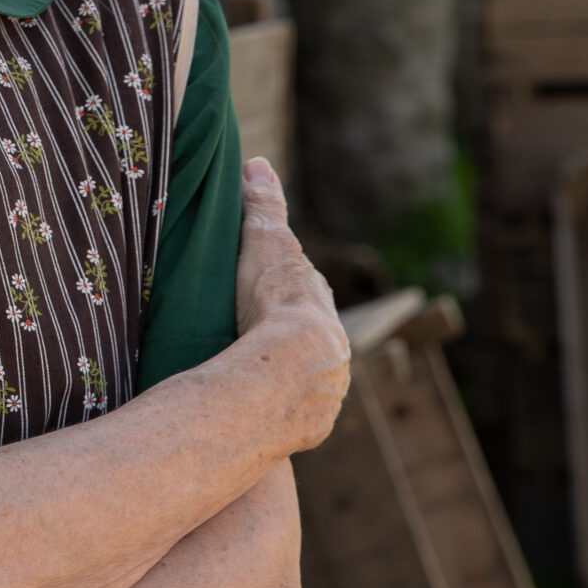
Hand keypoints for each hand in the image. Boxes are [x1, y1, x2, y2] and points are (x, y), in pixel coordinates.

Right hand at [232, 157, 349, 449]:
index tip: (267, 290)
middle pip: (311, 339)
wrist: (288, 368)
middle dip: (289, 340)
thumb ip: (261, 205)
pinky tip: (260, 418)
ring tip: (253, 384)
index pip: (307, 292)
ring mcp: (326, 389)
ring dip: (288, 382)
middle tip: (255, 341)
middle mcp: (334, 349)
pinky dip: (281, 414)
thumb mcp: (263, 242)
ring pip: (308, 380)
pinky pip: (296, 416)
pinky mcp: (312, 423)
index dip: (287, 289)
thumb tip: (258, 163)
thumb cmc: (274, 300)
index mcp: (321, 306)